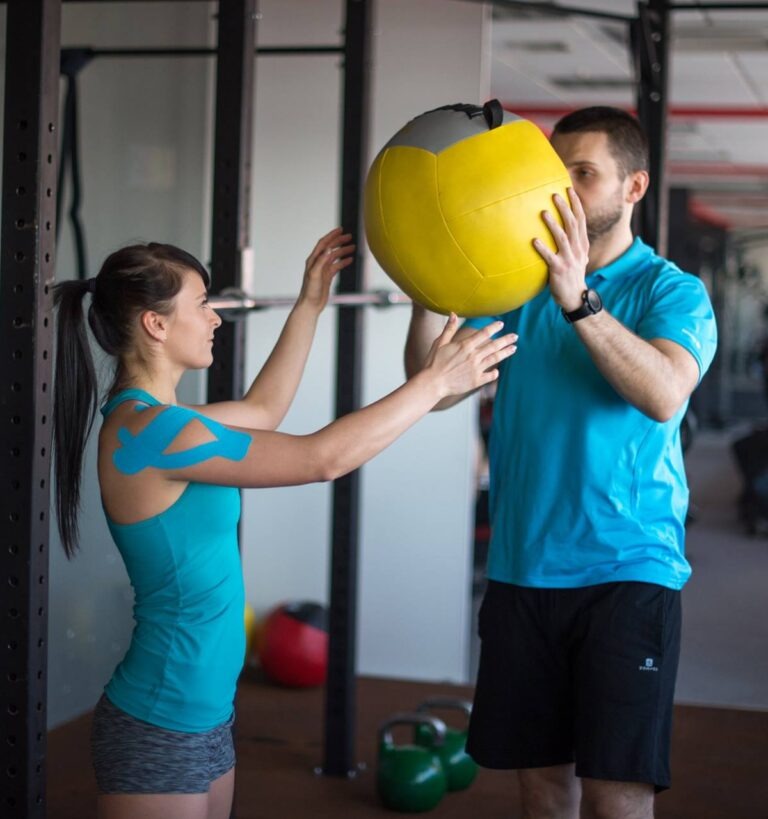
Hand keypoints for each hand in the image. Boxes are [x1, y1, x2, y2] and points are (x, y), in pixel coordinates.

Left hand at [297, 227, 355, 311]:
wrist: (310, 304)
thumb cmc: (310, 291)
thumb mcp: (314, 275)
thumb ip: (320, 261)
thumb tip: (328, 249)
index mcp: (313, 260)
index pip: (323, 244)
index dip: (331, 236)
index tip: (340, 230)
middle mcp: (317, 263)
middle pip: (330, 248)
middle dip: (339, 241)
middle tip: (350, 237)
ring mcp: (323, 269)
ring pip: (334, 256)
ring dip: (343, 251)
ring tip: (353, 248)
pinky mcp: (327, 276)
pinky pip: (337, 266)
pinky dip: (343, 262)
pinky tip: (350, 259)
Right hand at [422, 315, 516, 397]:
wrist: (433, 383)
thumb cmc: (433, 363)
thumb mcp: (439, 343)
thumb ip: (449, 329)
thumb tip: (453, 313)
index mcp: (465, 345)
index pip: (484, 333)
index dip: (494, 327)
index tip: (501, 324)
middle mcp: (473, 356)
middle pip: (494, 345)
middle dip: (506, 340)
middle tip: (515, 336)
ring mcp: (476, 369)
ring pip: (495, 359)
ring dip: (506, 352)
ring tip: (514, 348)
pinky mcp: (476, 381)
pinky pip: (490, 376)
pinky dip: (495, 373)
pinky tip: (497, 371)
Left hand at [532, 188, 588, 311]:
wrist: (575, 297)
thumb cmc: (572, 275)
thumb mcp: (577, 257)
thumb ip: (572, 243)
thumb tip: (564, 229)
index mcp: (582, 244)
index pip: (581, 220)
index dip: (576, 204)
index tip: (569, 189)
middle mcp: (577, 249)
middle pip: (572, 224)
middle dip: (565, 208)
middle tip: (555, 195)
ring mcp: (569, 259)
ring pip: (562, 238)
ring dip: (553, 224)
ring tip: (543, 213)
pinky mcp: (559, 270)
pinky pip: (549, 257)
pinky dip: (542, 248)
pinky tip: (533, 240)